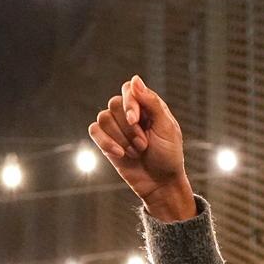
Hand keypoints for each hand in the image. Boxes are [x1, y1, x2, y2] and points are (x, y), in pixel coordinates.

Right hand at [88, 75, 194, 220]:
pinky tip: (120, 154)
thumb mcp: (167, 127)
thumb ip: (152, 102)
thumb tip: (135, 79)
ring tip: (136, 152)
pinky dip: (106, 143)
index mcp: (147, 105)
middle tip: (144, 145)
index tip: (136, 120)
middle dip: (129, 128)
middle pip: (114, 104)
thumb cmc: (169, 155)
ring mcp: (116, 127)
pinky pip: (94, 130)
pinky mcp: (106, 141)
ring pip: (104, 118)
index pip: (128, 89)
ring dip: (121, 138)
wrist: (161, 183)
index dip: (129, 103)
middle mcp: (129, 113)